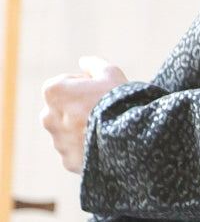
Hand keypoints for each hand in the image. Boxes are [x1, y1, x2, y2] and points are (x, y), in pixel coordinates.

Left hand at [40, 55, 128, 173]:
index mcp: (53, 91)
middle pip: (64, 110)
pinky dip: (86, 149)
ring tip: (106, 130)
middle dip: (78, 109)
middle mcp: (48, 116)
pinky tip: (103, 145)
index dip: (85, 86)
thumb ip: (93, 64)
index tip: (101, 92)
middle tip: (103, 111)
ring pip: (69, 132)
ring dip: (81, 130)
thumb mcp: (110, 73)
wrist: (129, 138)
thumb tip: (83, 61)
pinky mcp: (67, 160)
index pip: (65, 85)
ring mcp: (57, 141)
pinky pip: (76, 152)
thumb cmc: (118, 102)